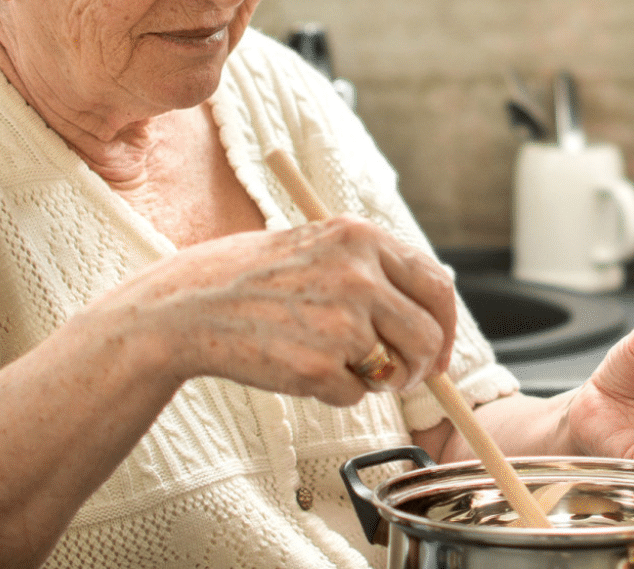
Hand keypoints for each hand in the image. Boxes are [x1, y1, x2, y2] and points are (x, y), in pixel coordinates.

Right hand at [113, 215, 457, 404]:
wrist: (188, 306)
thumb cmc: (253, 278)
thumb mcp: (318, 245)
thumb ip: (373, 269)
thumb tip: (431, 314)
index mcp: (362, 237)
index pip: (437, 285)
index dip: (445, 325)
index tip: (439, 350)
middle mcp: (359, 275)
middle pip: (427, 335)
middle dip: (421, 365)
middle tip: (401, 377)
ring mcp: (340, 322)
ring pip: (394, 370)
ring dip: (374, 379)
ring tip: (330, 360)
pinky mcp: (318, 367)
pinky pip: (354, 397)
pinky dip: (334, 393)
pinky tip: (297, 366)